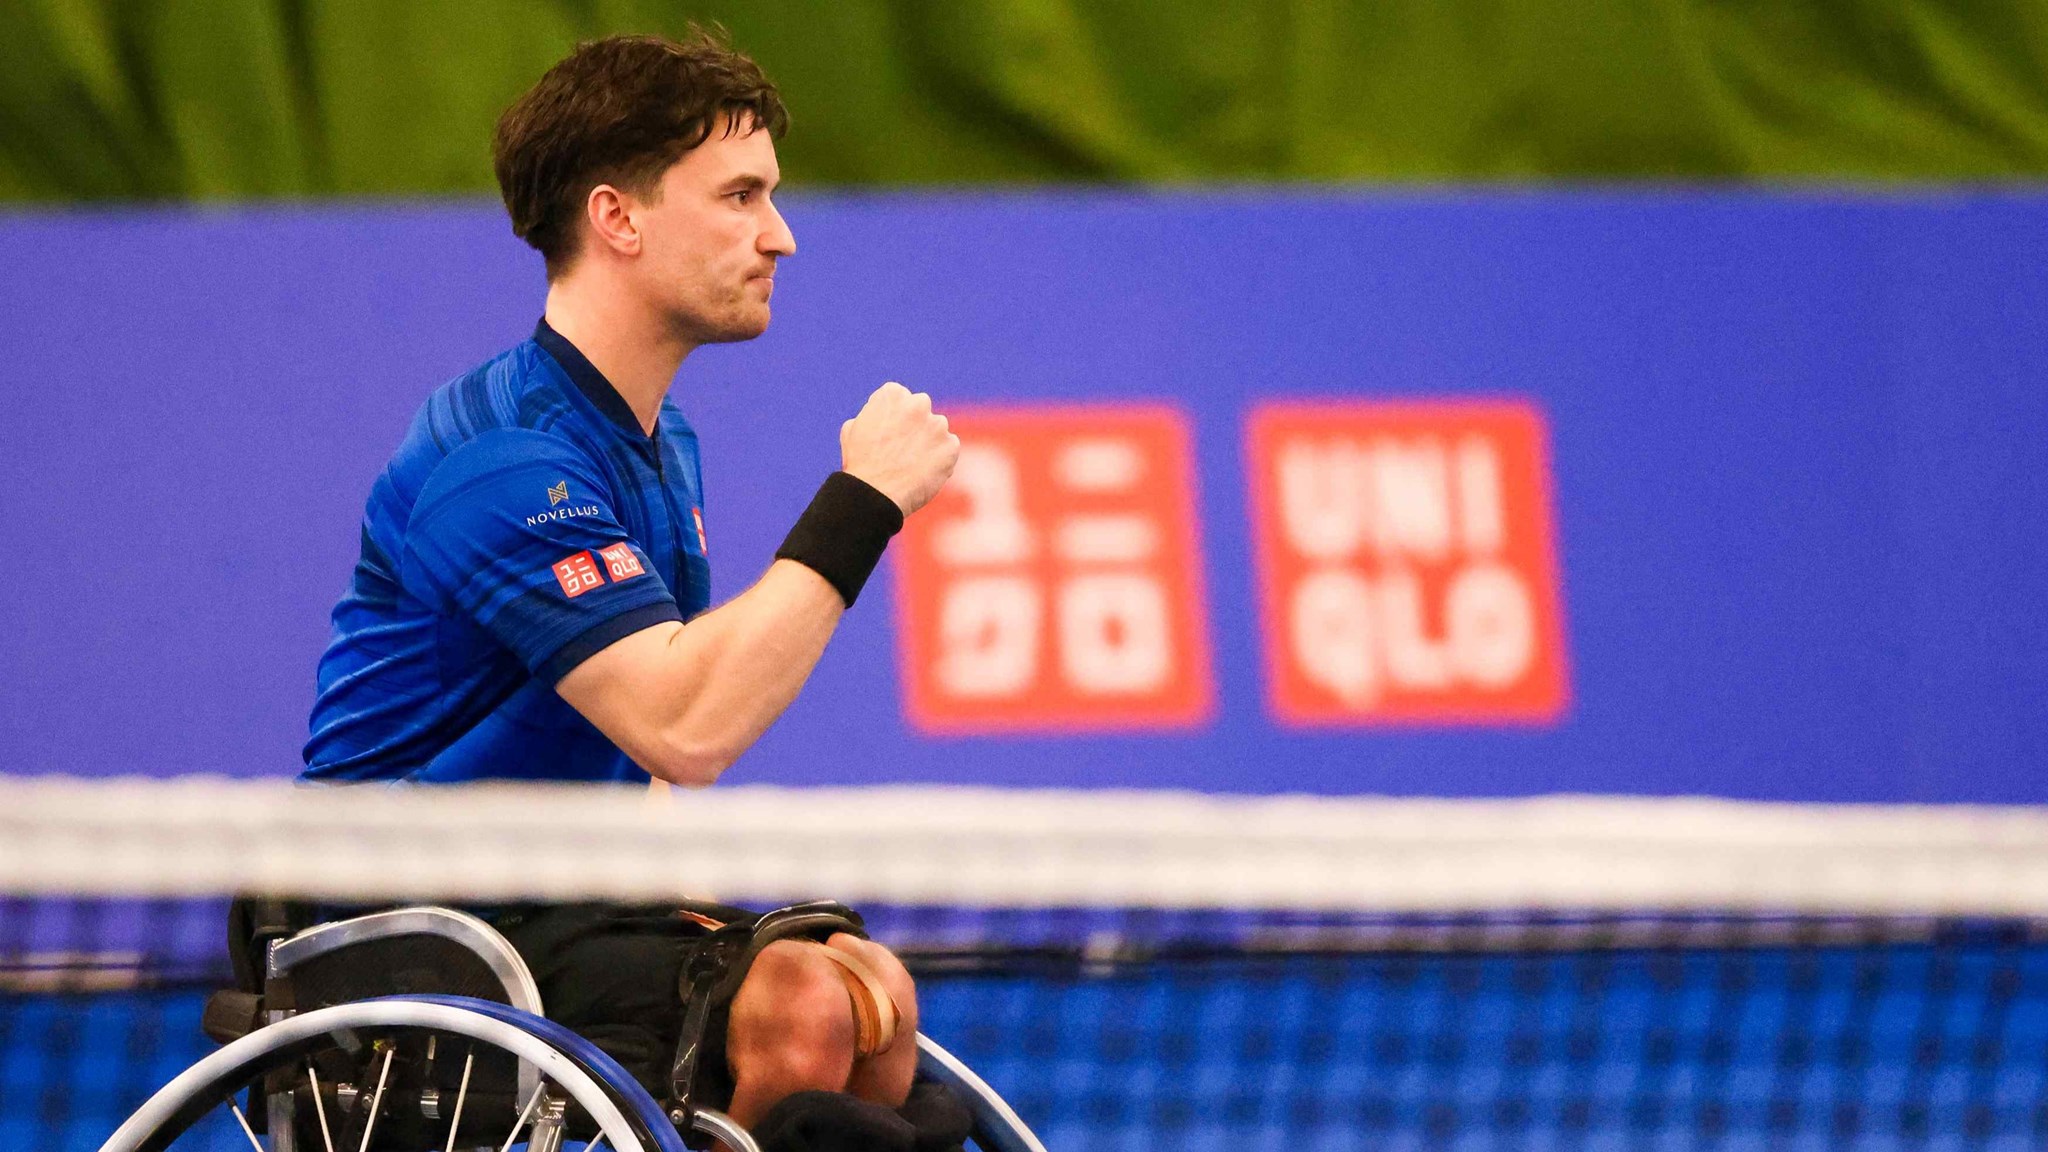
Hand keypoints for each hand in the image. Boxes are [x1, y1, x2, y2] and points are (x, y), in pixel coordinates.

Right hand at [841, 382, 959, 515]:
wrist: (876, 494)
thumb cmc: (860, 463)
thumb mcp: (852, 428)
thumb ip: (873, 414)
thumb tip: (883, 415)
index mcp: (893, 394)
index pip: (899, 398)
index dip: (892, 417)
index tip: (887, 434)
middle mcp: (919, 403)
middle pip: (920, 409)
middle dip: (914, 424)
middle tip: (902, 448)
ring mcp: (938, 425)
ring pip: (937, 429)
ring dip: (929, 441)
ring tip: (911, 464)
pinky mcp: (951, 446)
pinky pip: (949, 449)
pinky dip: (940, 458)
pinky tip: (923, 472)